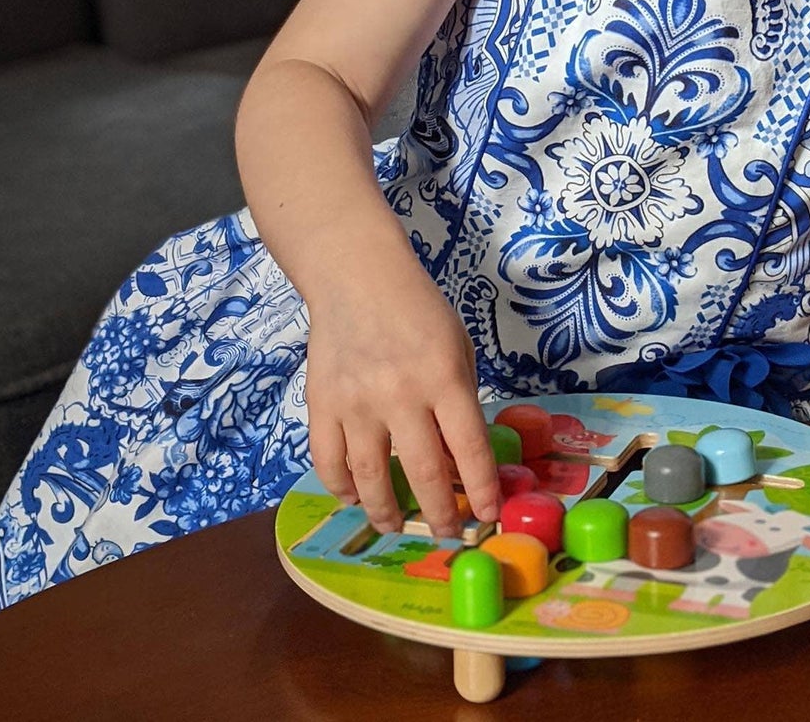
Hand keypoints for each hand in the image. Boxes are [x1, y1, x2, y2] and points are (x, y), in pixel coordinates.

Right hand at [303, 249, 499, 538]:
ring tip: (398, 526)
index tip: (488, 515)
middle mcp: (400, 394)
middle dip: (439, 513)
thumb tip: (460, 459)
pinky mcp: (321, 403)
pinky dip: (341, 488)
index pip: (469, 448)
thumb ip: (461, 399)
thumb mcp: (458, 346)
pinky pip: (329, 461)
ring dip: (387, 512)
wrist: (357, 277)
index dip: (481, 489)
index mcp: (443, 376)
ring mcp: (356, 402)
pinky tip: (354, 497)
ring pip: (370, 479)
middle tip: (448, 532)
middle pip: (422, 473)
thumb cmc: (419, 310)